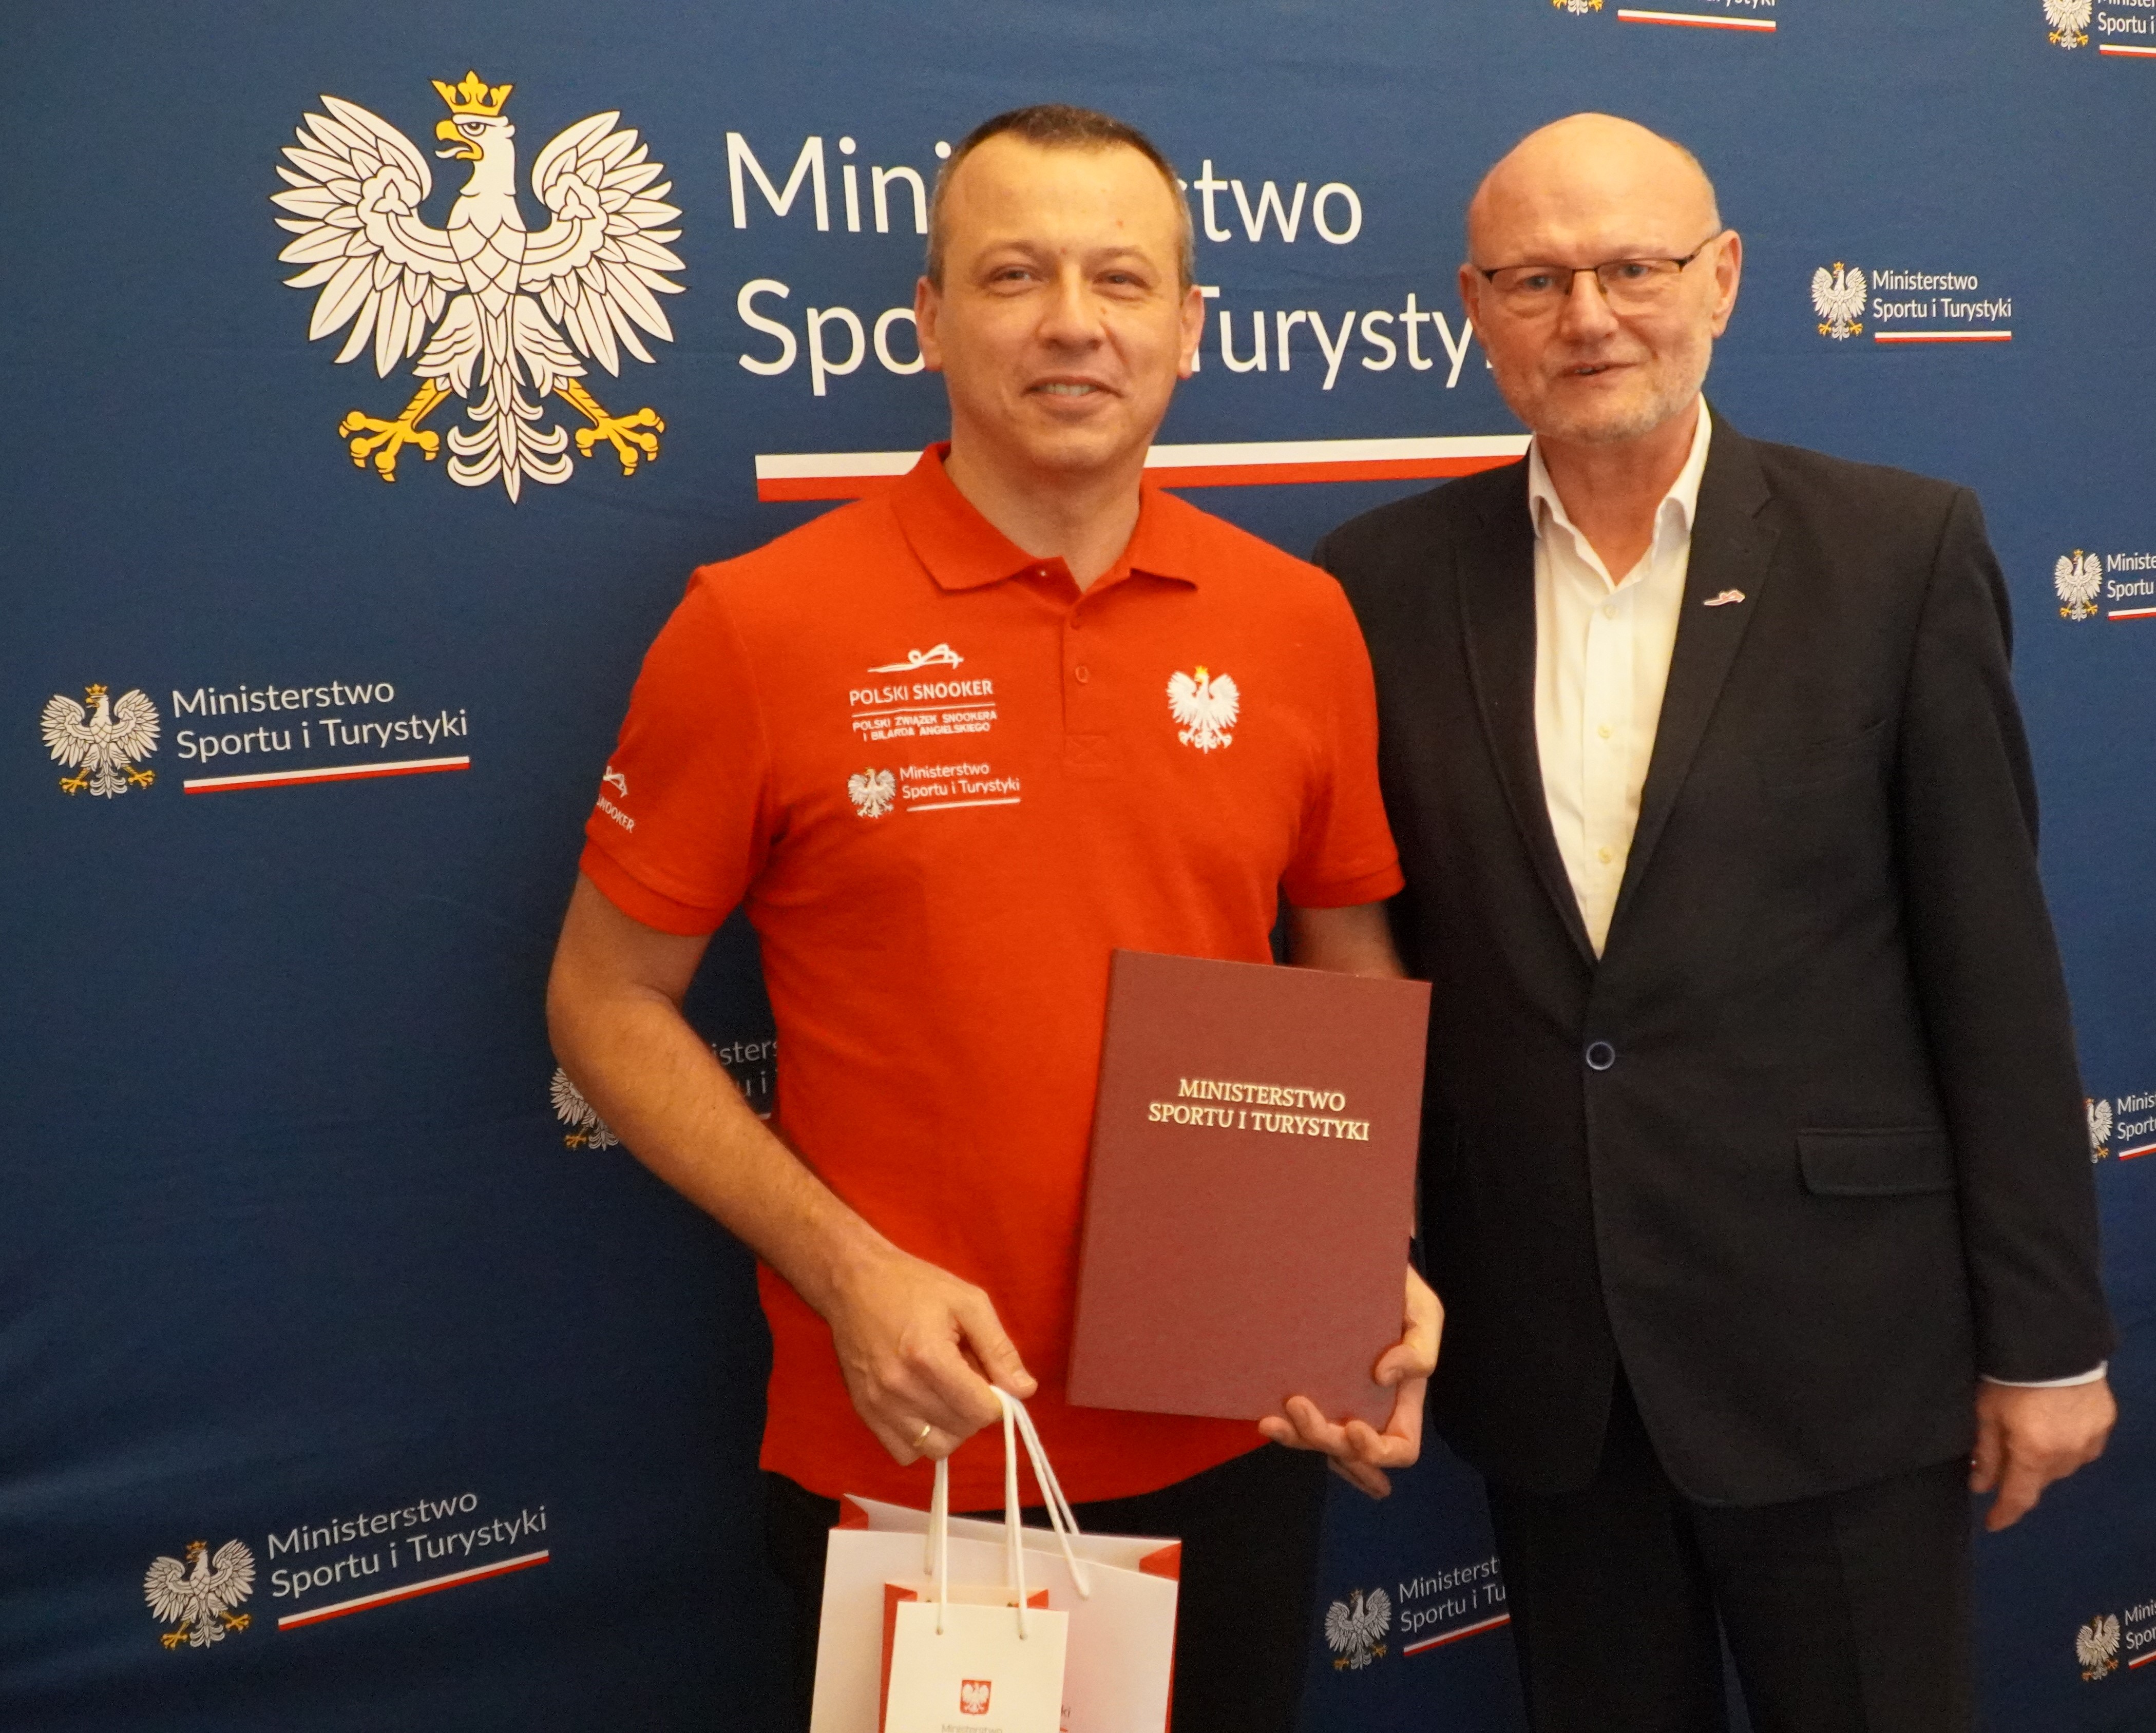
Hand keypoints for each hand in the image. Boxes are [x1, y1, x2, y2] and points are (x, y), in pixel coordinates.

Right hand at [821, 1240, 1036, 1465]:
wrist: (852, 1283)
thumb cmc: (914, 1285)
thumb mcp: (968, 1302)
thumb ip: (999, 1348)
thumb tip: (1025, 1390)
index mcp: (929, 1356)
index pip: (981, 1411)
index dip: (996, 1398)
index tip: (987, 1376)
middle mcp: (900, 1388)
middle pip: (962, 1431)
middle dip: (975, 1410)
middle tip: (965, 1377)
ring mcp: (878, 1404)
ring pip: (935, 1449)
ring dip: (951, 1428)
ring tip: (945, 1394)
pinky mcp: (864, 1412)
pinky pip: (904, 1452)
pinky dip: (921, 1438)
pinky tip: (923, 1407)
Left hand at [1258, 1265, 1442, 1498]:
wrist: (1358, 1257)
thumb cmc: (1397, 1287)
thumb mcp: (1424, 1311)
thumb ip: (1420, 1349)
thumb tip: (1384, 1377)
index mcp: (1403, 1398)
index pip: (1401, 1447)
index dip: (1378, 1451)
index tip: (1353, 1426)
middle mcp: (1370, 1407)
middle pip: (1351, 1452)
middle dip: (1324, 1439)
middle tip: (1297, 1404)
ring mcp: (1337, 1400)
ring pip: (1320, 1444)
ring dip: (1298, 1439)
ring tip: (1272, 1421)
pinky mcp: (1309, 1384)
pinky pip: (1298, 1425)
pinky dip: (1285, 1432)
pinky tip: (1267, 1419)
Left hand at [1970, 1376, 2115, 1530]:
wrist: (2053, 1341)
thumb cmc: (2009, 1375)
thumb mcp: (1987, 1412)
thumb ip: (1986, 1453)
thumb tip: (1980, 1486)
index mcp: (2036, 1454)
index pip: (2020, 1497)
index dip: (2005, 1514)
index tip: (1991, 1524)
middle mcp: (2068, 1454)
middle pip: (2040, 1479)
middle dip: (2020, 1476)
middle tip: (2002, 1460)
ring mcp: (2091, 1439)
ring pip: (2063, 1465)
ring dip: (2043, 1460)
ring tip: (2026, 1436)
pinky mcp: (2105, 1422)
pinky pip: (2082, 1446)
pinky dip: (2065, 1444)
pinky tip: (2052, 1427)